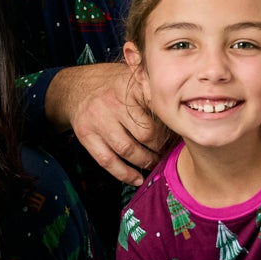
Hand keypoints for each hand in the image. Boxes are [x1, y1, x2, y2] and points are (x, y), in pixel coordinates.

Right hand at [45, 63, 166, 184]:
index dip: (170, 128)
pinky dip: (125, 174)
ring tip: (154, 163)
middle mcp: (113, 101)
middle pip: (145, 134)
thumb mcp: (135, 80)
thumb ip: (154, 94)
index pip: (157, 111)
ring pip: (127, 150)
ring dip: (145, 162)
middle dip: (160, 148)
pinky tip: (137, 179)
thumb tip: (181, 118)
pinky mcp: (86, 135)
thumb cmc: (116, 87)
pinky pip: (108, 161)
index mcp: (131, 86)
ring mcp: (98, 119)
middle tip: (167, 151)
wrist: (78, 87)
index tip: (178, 135)